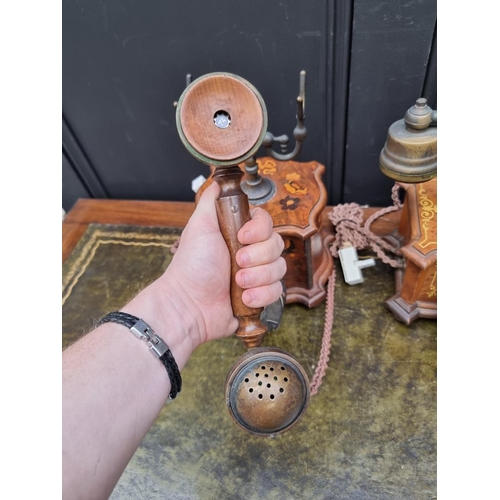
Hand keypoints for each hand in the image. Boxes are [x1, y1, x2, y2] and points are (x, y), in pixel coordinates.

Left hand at [161, 182, 285, 345]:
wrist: (189, 305)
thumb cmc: (191, 266)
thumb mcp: (199, 227)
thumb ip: (210, 202)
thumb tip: (217, 181)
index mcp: (239, 235)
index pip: (267, 223)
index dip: (259, 230)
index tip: (242, 237)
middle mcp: (250, 253)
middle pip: (277, 245)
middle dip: (257, 256)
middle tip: (236, 262)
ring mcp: (256, 276)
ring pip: (280, 269)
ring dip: (257, 277)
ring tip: (237, 283)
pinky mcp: (260, 297)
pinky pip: (277, 291)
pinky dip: (261, 295)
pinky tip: (243, 298)